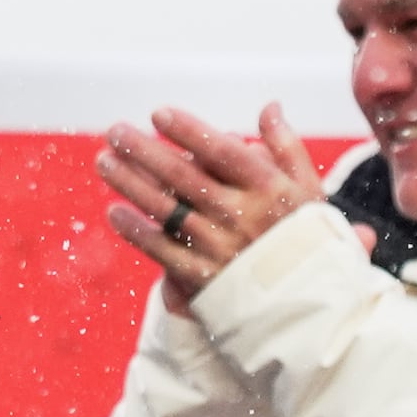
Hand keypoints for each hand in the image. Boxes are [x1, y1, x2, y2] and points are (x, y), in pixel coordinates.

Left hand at [97, 103, 370, 306]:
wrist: (312, 309)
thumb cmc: (309, 243)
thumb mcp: (310, 192)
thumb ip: (288, 147)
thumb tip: (270, 107)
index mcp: (269, 190)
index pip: (221, 152)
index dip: (188, 131)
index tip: (158, 113)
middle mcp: (240, 216)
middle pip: (183, 177)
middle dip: (144, 151)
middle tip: (115, 130)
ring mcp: (219, 247)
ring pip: (165, 209)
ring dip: (130, 183)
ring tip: (104, 161)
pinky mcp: (203, 278)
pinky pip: (162, 250)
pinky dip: (136, 231)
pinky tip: (113, 211)